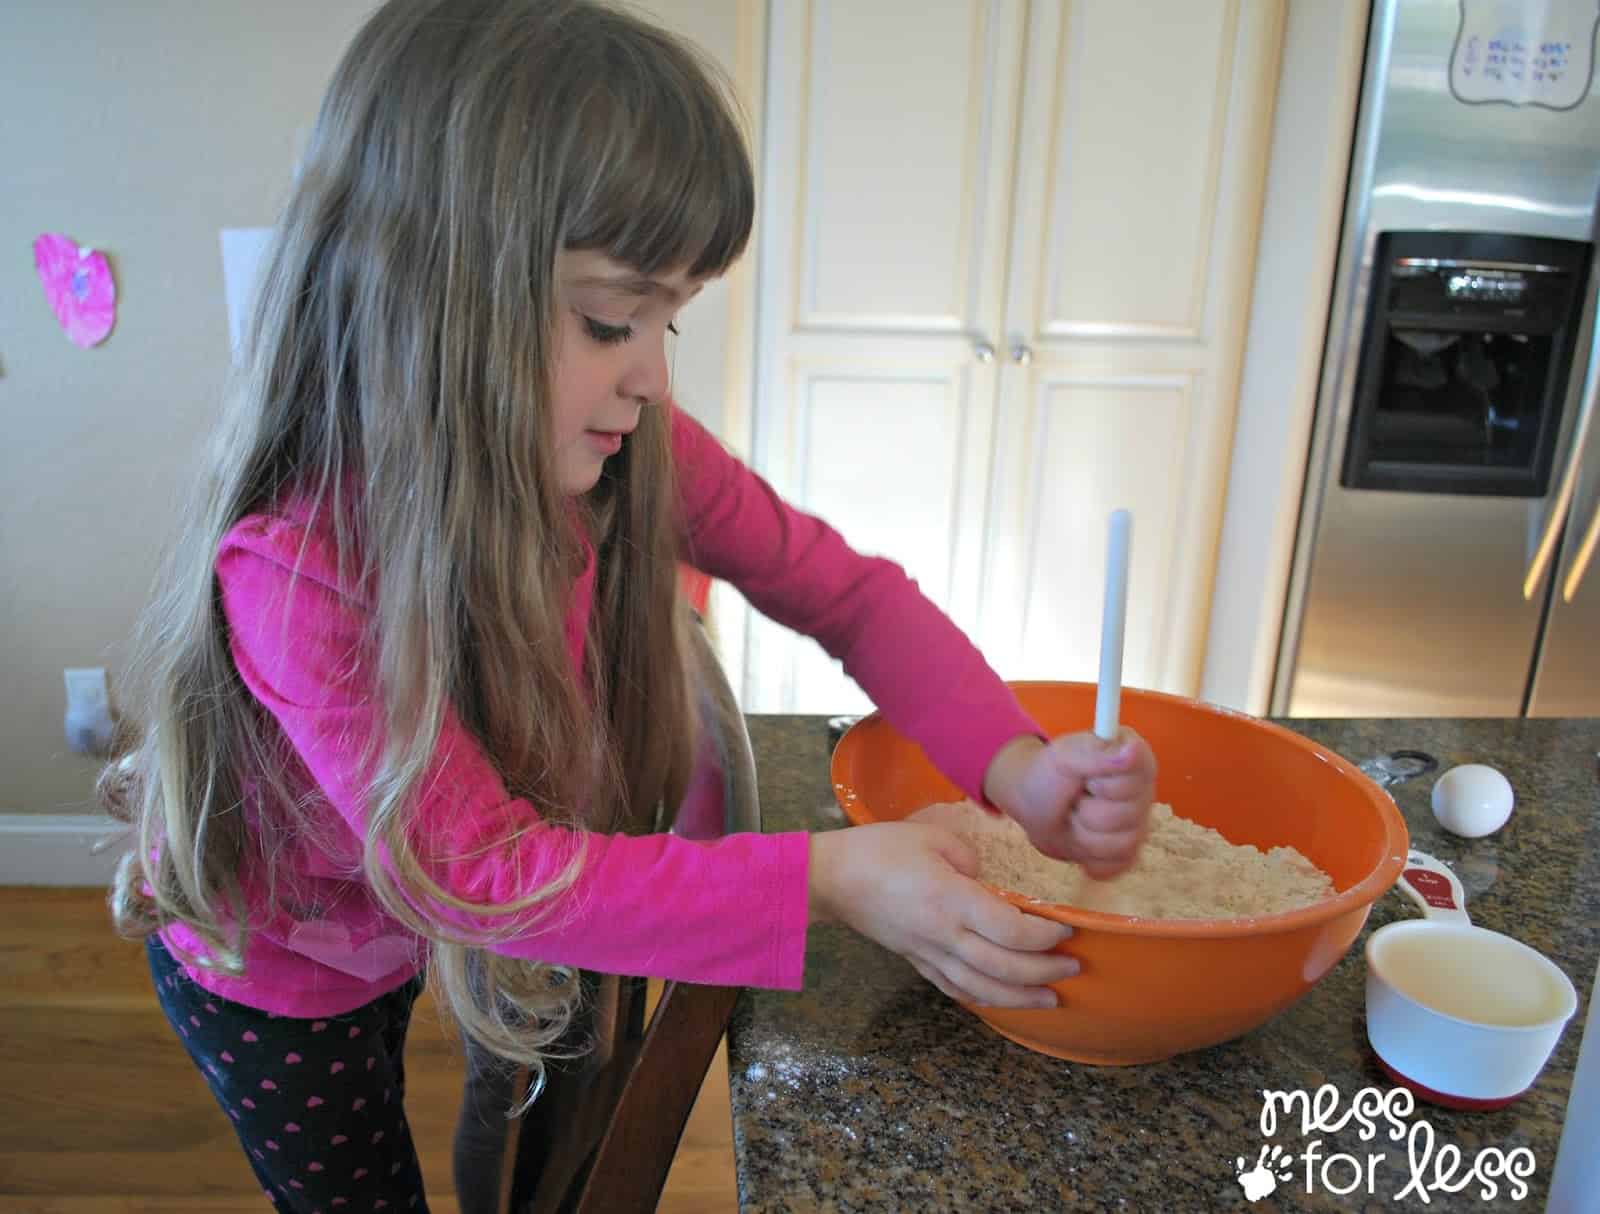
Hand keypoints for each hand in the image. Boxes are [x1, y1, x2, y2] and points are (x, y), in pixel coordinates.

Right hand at [807, 823, 1077, 1007]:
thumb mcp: (930, 835)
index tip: (1065, 927)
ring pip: (982, 989)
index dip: (1044, 935)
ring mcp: (928, 953)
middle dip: (1044, 972)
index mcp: (951, 900)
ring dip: (1020, 998)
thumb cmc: (878, 850)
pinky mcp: (916, 960)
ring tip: (1050, 999)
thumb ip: (968, 856)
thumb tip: (986, 878)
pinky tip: (1002, 998)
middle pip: (1004, 967)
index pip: (1010, 930)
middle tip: (1073, 966)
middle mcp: (944, 935)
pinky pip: (955, 988)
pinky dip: (984, 998)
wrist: (830, 878)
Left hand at [982, 728, 1156, 878]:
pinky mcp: (1128, 852)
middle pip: (1129, 815)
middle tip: (1075, 800)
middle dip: (1089, 812)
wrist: (1033, 807)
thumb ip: (1097, 753)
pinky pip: (1118, 865)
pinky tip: (1079, 841)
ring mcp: (1139, 823)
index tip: (1087, 780)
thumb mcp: (1064, 757)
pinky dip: (1089, 857)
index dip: (1104, 784)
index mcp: (1136, 759)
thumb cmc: (1048, 775)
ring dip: (1085, 836)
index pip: (1138, 777)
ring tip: (1075, 818)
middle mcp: (1144, 791)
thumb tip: (1133, 750)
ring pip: (1123, 844)